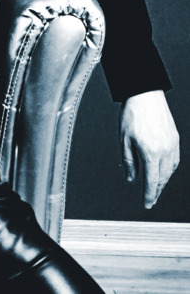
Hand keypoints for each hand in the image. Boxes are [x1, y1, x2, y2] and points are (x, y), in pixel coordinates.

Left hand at [119, 90, 179, 208]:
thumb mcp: (123, 139)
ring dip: (163, 181)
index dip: (149, 195)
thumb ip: (128, 161)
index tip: (147, 205)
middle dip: (156, 191)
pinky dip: (169, 169)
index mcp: (151, 152)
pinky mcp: (176, 139)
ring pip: (170, 171)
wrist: (145, 95)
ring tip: (155, 187)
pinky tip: (163, 171)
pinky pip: (175, 160)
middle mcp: (165, 151)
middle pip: (163, 179)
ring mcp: (173, 145)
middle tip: (150, 199)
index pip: (152, 181)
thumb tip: (131, 179)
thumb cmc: (132, 114)